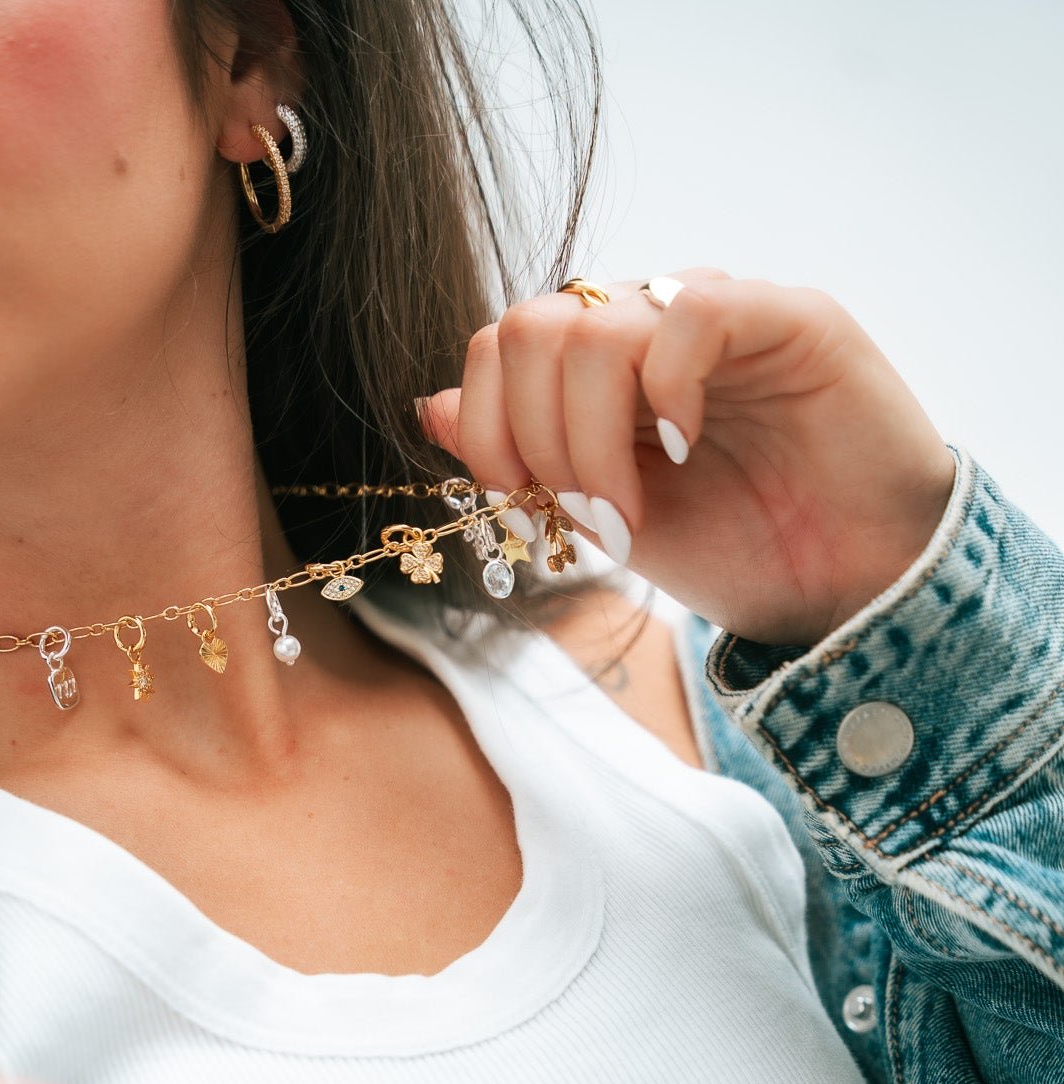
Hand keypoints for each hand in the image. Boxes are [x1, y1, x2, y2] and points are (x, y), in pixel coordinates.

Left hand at [415, 267, 958, 645]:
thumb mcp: (598, 513)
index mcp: (598, 370)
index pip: (500, 346)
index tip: (516, 498)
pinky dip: (665, 390)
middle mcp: (648, 328)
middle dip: (531, 436)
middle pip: (531, 326)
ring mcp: (715, 317)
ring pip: (594, 324)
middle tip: (580, 510)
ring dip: (587, 438)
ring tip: (626, 510)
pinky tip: (683, 447)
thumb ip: (518, 457)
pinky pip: (692, 311)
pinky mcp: (789, 318)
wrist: (846, 586)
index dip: (484, 423)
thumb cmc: (731, 548)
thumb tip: (423, 404)